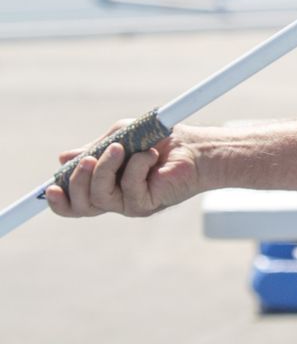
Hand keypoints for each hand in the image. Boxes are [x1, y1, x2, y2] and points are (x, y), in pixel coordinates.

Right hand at [44, 124, 200, 217]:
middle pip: (81, 205)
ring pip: (99, 197)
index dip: (59, 201)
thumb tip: (62, 159)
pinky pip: (129, 188)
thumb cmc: (161, 140)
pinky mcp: (147, 205)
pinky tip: (150, 155)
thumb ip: (94, 150)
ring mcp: (130, 204)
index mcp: (107, 185)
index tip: (50, 187)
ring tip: (121, 148)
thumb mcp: (121, 138)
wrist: (199, 148)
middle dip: (78, 180)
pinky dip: (136, 166)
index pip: (75, 203)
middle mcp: (116, 199)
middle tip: (89, 158)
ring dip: (105, 168)